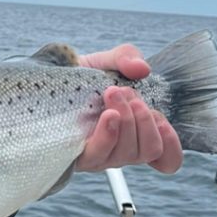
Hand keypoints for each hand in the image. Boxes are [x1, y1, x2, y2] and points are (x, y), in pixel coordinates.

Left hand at [75, 43, 182, 173]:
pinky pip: (99, 154)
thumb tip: (141, 68)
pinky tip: (108, 114)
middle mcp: (119, 148)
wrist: (43, 81)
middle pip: (149, 150)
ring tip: (113, 93)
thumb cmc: (79, 78)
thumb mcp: (106, 61)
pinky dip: (110, 133)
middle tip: (127, 93)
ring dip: (127, 119)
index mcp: (134, 132)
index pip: (165, 158)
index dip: (172, 146)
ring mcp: (99, 154)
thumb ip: (127, 58)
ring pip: (128, 153)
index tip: (162, 122)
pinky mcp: (76, 155)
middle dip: (145, 119)